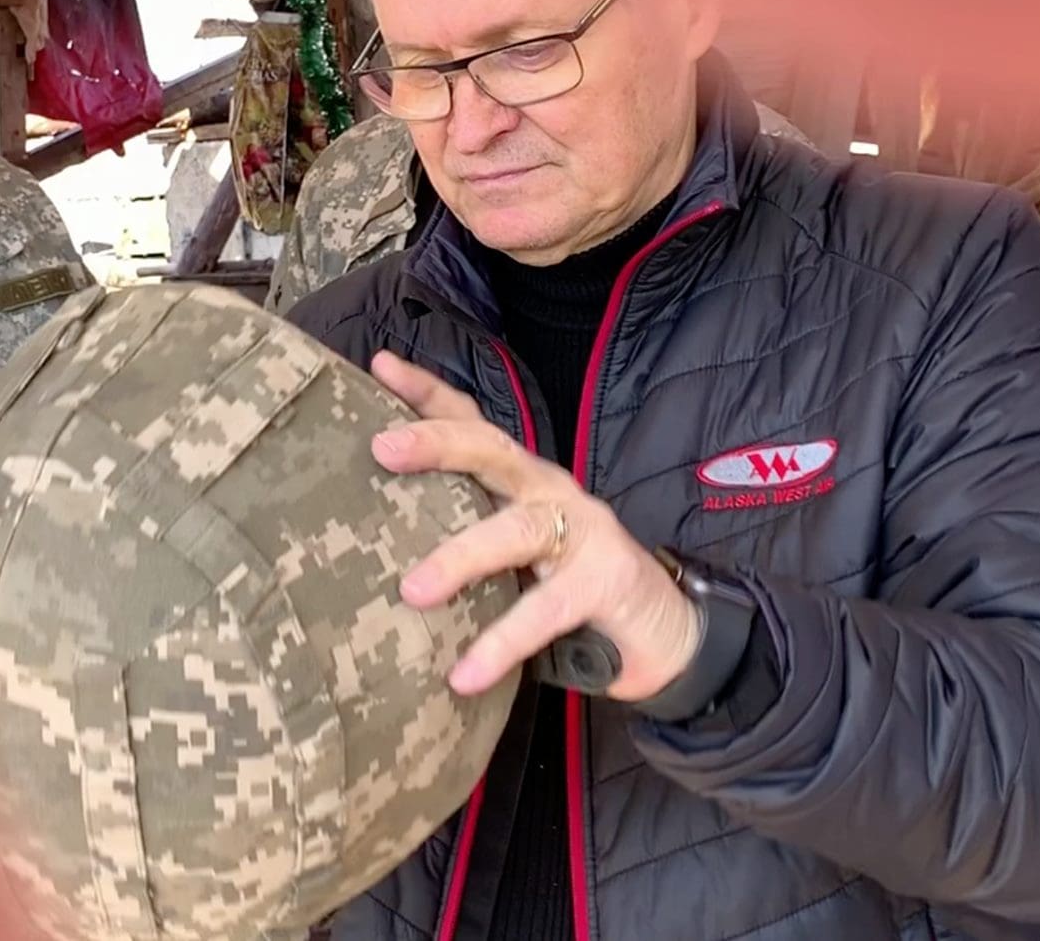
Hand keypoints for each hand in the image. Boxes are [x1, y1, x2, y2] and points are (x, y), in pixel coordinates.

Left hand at [368, 350, 702, 700]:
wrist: (667, 635)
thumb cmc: (571, 591)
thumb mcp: (512, 557)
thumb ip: (465, 539)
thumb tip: (372, 546)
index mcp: (522, 482)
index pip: (473, 425)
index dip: (428, 393)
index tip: (379, 364)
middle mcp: (549, 493)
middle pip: (492, 451)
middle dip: (436, 443)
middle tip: (382, 448)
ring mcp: (582, 533)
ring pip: (515, 530)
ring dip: (461, 557)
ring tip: (413, 591)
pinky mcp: (605, 583)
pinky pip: (545, 612)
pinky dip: (502, 644)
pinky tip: (464, 675)